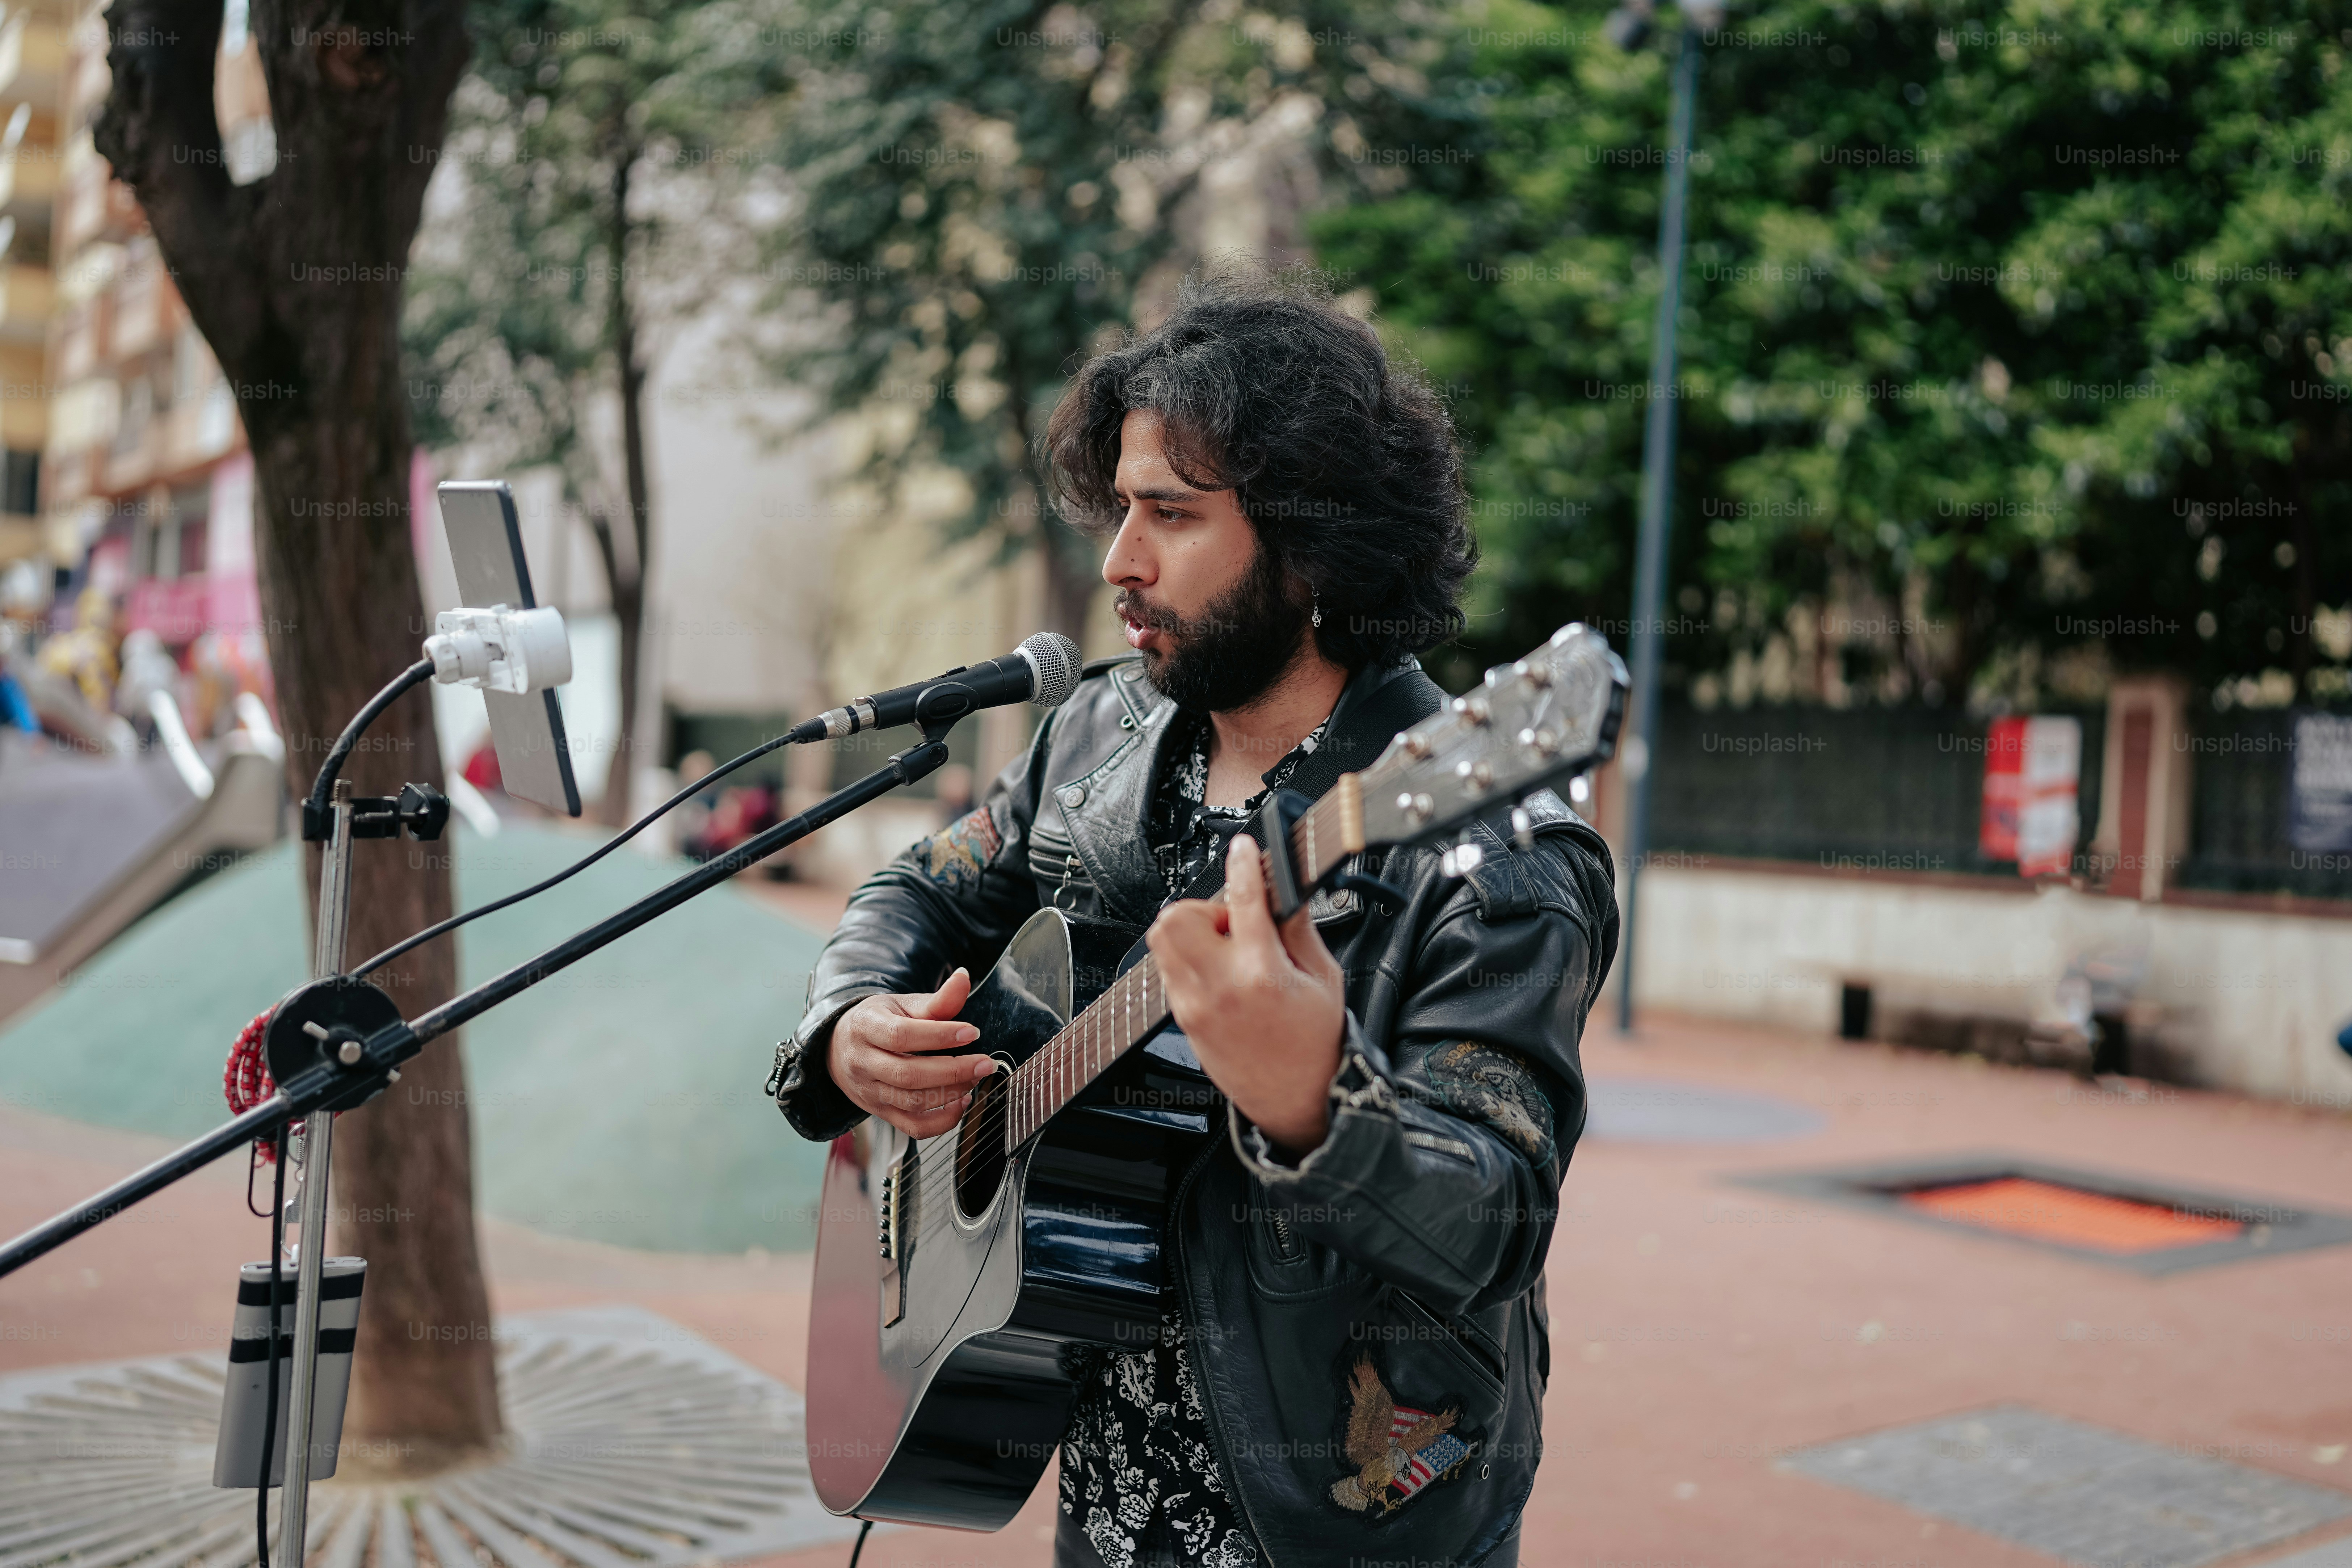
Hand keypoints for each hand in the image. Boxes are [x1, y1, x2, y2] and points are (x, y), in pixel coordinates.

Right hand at [827, 969, 995, 1137]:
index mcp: (866, 1027)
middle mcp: (863, 1062)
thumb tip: (964, 978)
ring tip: (975, 1077)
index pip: (902, 1036)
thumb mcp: (901, 1005)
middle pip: (908, 1074)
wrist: (840, 1047)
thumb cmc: (877, 1022)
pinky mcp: (880, 1113)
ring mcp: (870, 1092)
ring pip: (911, 1102)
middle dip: (954, 1071)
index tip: (972, 1032)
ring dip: (951, 1093)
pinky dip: (942, 1121)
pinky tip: (961, 1102)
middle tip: (984, 1063)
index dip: (939, 1036)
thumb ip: (937, 999)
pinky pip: (913, 1127)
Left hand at [1148, 834, 1345, 1156]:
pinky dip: (1187, 957)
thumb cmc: (1316, 1043)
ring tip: (1228, 947)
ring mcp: (1194, 1005)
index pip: (1243, 901)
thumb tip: (1286, 890)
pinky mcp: (1183, 1019)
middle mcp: (1219, 988)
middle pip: (1177, 917)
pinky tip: (1220, 970)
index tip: (1244, 848)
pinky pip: (1167, 969)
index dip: (1242, 865)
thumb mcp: (1324, 978)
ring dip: (1192, 930)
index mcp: (1261, 974)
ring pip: (1163, 939)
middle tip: (1235, 923)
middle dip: (1205, 907)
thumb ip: (1301, 929)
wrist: (1298, 1100)